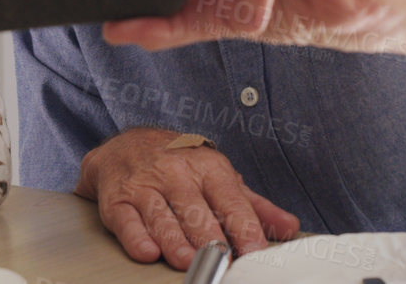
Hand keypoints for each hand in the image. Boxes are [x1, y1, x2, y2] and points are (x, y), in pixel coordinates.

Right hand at [76, 128, 296, 269]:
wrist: (125, 143)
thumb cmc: (179, 165)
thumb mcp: (219, 176)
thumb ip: (253, 205)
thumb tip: (288, 227)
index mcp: (207, 167)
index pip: (230, 199)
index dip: (244, 227)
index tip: (254, 251)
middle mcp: (175, 173)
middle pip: (195, 210)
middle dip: (209, 238)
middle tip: (222, 261)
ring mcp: (144, 185)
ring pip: (160, 216)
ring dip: (175, 241)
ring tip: (187, 261)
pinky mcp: (116, 199)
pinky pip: (125, 220)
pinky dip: (136, 237)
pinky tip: (147, 251)